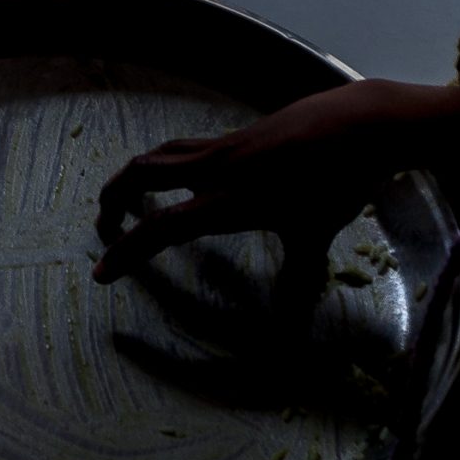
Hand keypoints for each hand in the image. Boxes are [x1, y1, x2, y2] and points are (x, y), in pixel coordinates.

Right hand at [91, 78, 459, 285]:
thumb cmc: (337, 183)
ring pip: (162, 153)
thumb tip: (290, 333)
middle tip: (104, 224)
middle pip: (143, 174)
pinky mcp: (238, 134)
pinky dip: (167, 161)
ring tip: (128, 195)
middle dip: (114, 198)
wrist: (356, 125)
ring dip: (135, 174)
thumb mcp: (313, 237)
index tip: (103, 272)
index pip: (161, 228)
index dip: (126, 251)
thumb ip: (294, 280)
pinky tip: (178, 175)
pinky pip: (186, 146)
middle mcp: (217, 170)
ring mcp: (225, 147)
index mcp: (228, 201)